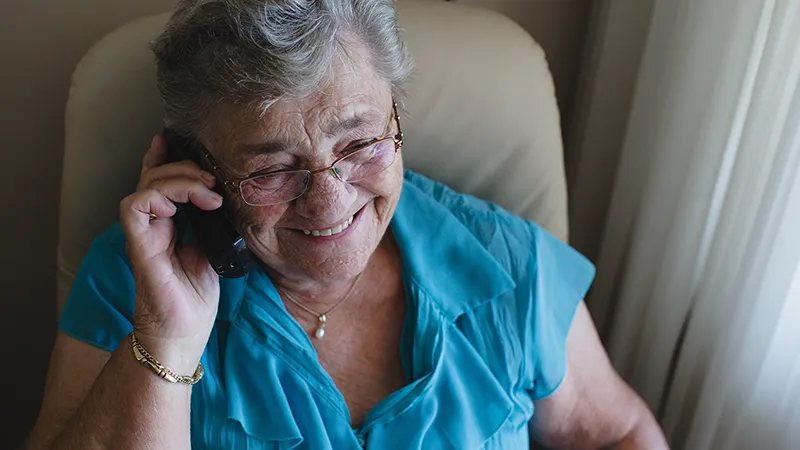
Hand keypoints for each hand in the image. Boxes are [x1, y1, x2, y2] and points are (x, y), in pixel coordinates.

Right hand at [120, 134, 223, 371]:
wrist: (184, 333)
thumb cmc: (196, 298)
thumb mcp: (213, 251)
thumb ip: (212, 225)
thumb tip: (225, 199)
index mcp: (168, 226)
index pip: (159, 183)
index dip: (165, 159)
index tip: (175, 141)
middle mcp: (152, 227)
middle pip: (154, 178)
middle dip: (183, 168)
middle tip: (211, 180)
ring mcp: (143, 235)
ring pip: (144, 186)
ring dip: (177, 180)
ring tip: (206, 193)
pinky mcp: (139, 247)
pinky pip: (133, 207)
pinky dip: (157, 196)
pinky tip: (180, 207)